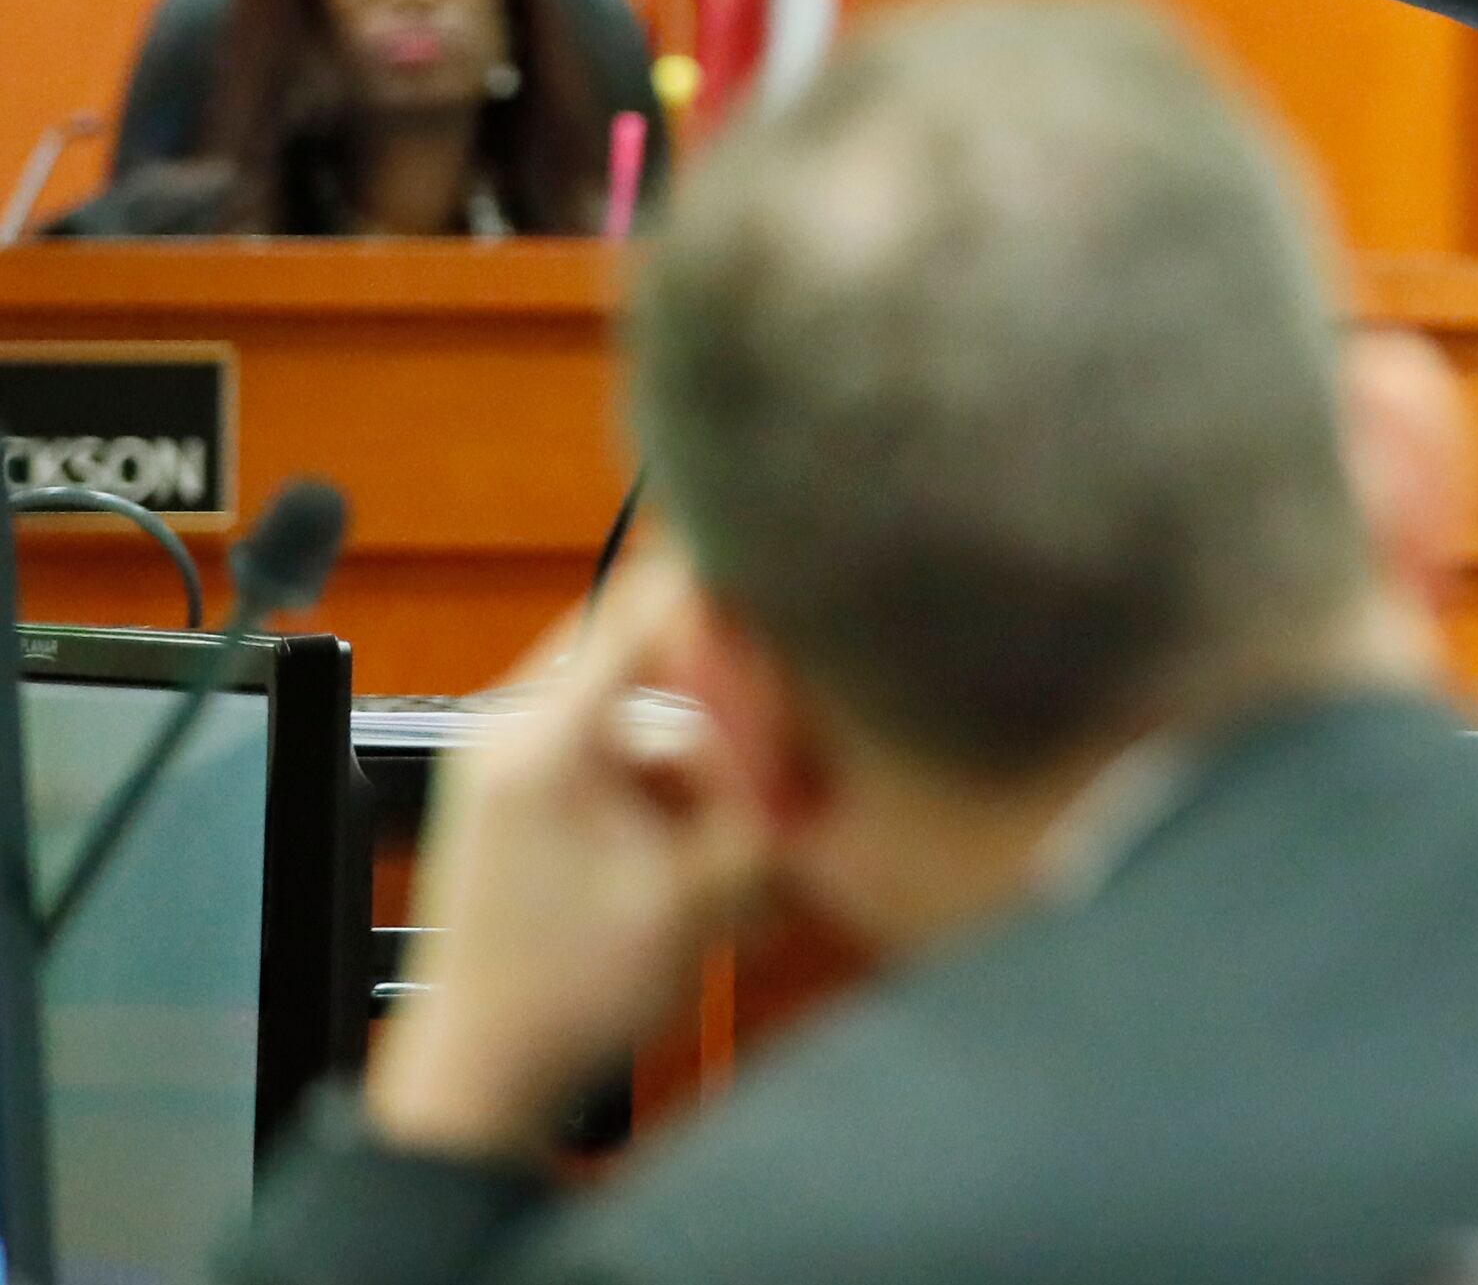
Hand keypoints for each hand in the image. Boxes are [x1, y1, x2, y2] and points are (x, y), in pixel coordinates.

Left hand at [363, 555, 769, 1164]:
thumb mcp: (694, 895)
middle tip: (785, 738)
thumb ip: (755, 796)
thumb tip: (807, 719)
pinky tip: (706, 843)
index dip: (725, 592)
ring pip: (640, 702)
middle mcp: (512, 728)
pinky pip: (615, 747)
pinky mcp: (520, 792)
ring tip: (748, 816)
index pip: (642, 604)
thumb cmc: (562, 998)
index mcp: (541, 736)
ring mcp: (509, 759)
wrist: (479, 1076)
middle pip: (647, 650)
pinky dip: (668, 779)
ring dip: (701, 743)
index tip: (791, 601)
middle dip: (724, 688)